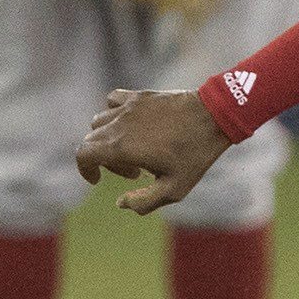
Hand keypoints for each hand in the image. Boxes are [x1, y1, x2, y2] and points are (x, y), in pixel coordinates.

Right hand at [77, 89, 233, 213]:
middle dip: (105, 160)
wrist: (216, 116)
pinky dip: (113, 112)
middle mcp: (118, 124)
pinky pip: (113, 100)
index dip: (85, 170)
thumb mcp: (174, 188)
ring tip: (135, 149)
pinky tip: (132, 123)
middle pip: (92, 141)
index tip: (97, 180)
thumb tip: (120, 203)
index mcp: (121, 147)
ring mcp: (128, 107)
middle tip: (135, 171)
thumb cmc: (196, 154)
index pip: (82, 155)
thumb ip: (144, 202)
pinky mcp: (141, 96)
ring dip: (108, 138)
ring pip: (100, 121)